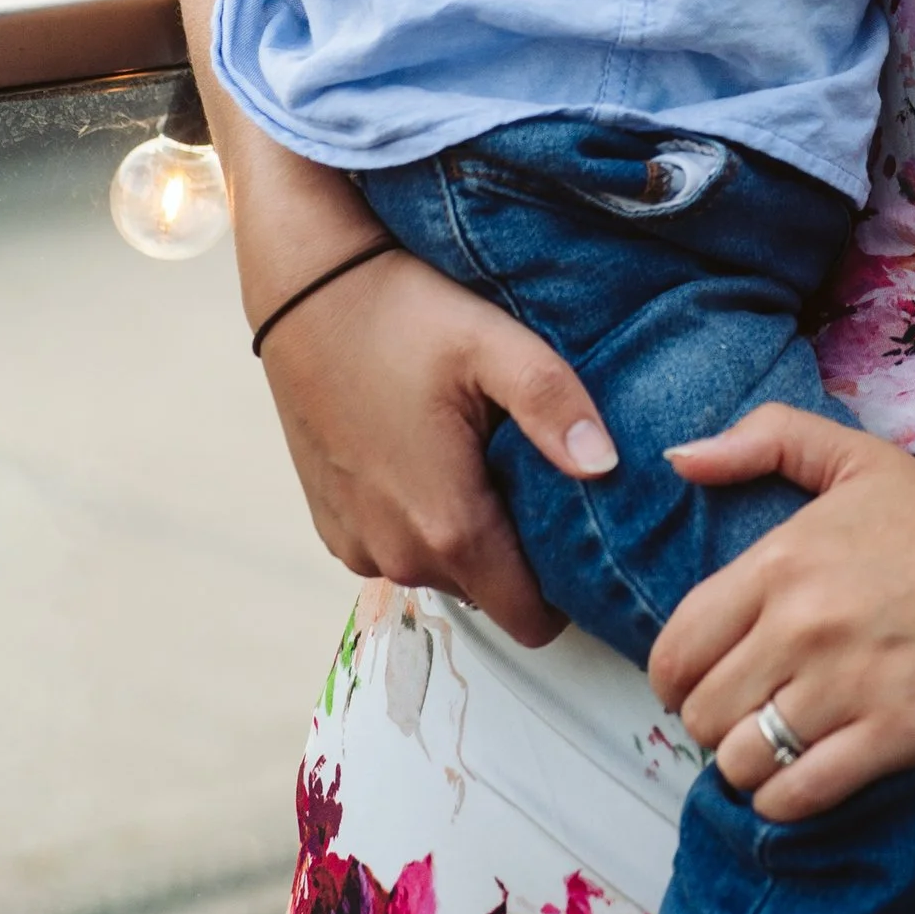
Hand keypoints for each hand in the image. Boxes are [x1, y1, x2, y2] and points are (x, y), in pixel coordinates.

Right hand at [258, 237, 616, 649]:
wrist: (308, 293)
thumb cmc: (406, 315)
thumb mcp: (496, 346)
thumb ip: (556, 409)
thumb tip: (607, 467)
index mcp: (448, 527)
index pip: (530, 620)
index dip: (567, 589)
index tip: (582, 535)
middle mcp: (398, 555)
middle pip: (490, 593)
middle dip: (520, 552)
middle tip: (534, 474)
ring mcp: (358, 546)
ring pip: (444, 572)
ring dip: (469, 534)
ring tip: (482, 456)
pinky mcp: (333, 528)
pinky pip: (399, 549)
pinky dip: (422, 520)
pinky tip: (431, 454)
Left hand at [647, 406, 914, 815]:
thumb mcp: (858, 459)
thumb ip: (765, 441)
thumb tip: (679, 458)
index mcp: (782, 559)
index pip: (677, 649)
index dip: (678, 677)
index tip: (709, 679)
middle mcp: (802, 623)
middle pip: (700, 714)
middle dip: (716, 722)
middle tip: (752, 712)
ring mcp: (845, 685)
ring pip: (739, 762)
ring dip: (750, 764)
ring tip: (780, 744)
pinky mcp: (890, 737)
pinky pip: (794, 796)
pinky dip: (786, 798)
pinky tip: (809, 773)